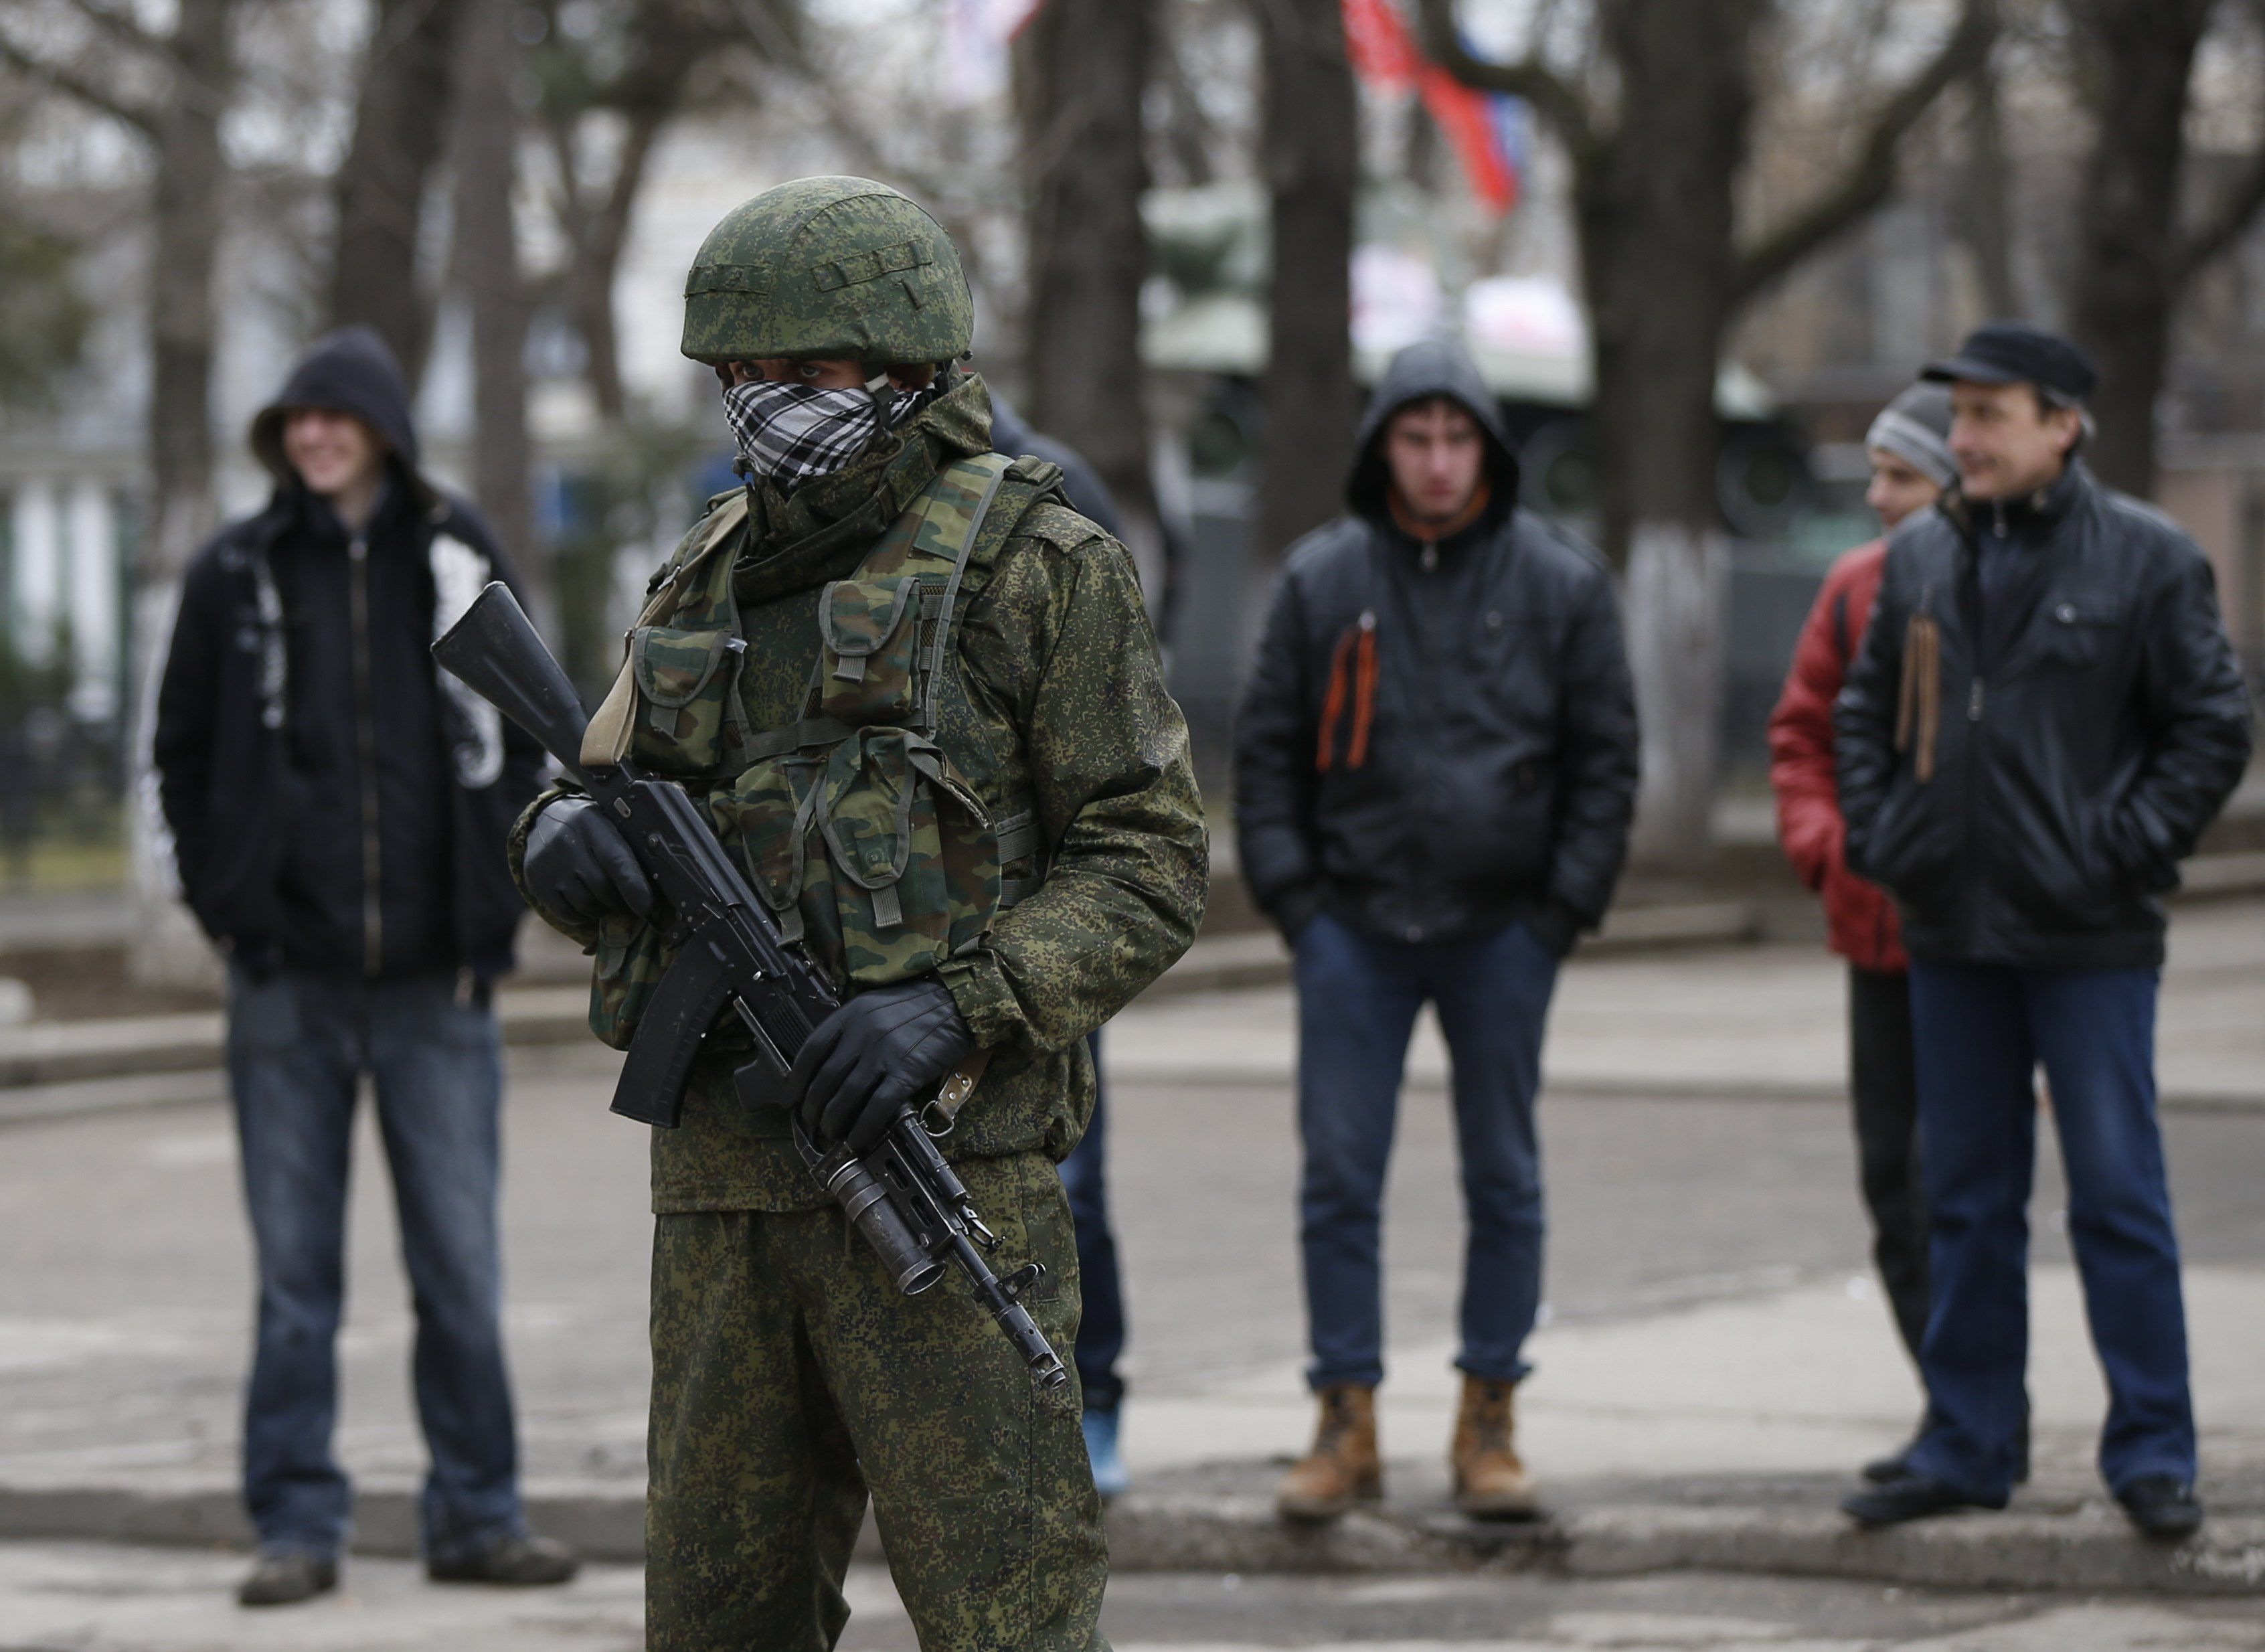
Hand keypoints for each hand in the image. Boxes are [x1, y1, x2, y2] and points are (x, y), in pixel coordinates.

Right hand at [523, 797, 652, 926]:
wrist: (543, 821)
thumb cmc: (589, 828)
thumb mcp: (607, 824)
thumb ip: (626, 848)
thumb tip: (653, 887)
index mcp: (591, 823)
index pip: (616, 859)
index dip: (633, 886)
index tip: (646, 907)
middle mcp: (565, 842)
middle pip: (602, 887)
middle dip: (619, 900)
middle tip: (625, 900)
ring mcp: (548, 864)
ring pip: (586, 904)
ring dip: (602, 909)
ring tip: (604, 898)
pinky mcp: (536, 882)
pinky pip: (567, 914)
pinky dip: (582, 916)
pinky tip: (585, 904)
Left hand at [787, 976, 973, 1153]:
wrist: (959, 1003)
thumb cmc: (918, 1005)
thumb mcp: (876, 1005)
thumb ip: (851, 1028)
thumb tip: (829, 1063)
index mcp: (852, 1014)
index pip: (811, 1050)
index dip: (797, 1079)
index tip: (792, 1097)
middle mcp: (863, 1033)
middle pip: (825, 1079)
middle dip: (813, 1107)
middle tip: (811, 1121)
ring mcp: (884, 1053)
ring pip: (846, 1096)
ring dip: (834, 1121)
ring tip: (831, 1132)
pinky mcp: (906, 1072)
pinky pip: (877, 1107)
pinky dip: (863, 1127)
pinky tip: (857, 1138)